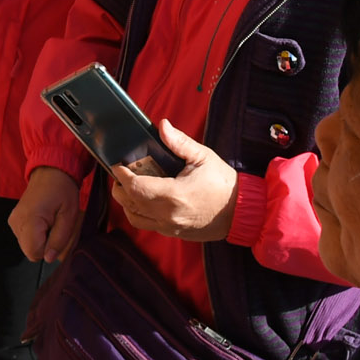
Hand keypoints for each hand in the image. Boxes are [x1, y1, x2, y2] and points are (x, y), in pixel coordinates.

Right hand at [10, 165, 85, 262]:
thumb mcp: (69, 216)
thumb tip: (49, 259)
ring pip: (27, 246)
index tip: (56, 233)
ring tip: (49, 221)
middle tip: (54, 226)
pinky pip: (24, 237)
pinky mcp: (13, 219)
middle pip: (30, 252)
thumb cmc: (62, 190)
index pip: (34, 254)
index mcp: (30, 220)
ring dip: (40, 239)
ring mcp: (13, 220)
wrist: (51, 171)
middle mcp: (17, 221)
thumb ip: (59, 240)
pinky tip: (42, 219)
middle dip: (44, 245)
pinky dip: (34, 233)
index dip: (49, 249)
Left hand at [109, 120, 240, 241]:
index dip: (122, 175)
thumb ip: (179, 142)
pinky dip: (140, 213)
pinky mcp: (175, 234)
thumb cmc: (223, 183)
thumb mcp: (203, 157)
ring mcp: (171, 228)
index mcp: (173, 195)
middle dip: (120, 188)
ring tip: (129, 187)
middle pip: (130, 204)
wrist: (242, 211)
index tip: (117, 165)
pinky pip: (148, 225)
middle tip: (121, 174)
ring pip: (135, 218)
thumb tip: (162, 125)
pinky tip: (144, 200)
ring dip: (127, 203)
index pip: (135, 187)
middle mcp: (168, 215)